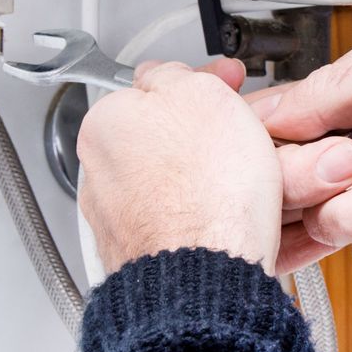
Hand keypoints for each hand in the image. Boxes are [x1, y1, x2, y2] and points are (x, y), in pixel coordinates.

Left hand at [77, 59, 285, 273]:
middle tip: (246, 142)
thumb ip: (177, 75)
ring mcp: (122, 223)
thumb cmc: (204, 192)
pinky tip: (238, 226)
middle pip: (166, 142)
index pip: (153, 89)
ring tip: (250, 191)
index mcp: (105, 125)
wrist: (206, 278)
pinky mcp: (146, 260)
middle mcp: (102, 176)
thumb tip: (168, 74)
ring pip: (180, 190)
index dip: (202, 85)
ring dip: (213, 186)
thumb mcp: (201, 94)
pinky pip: (189, 231)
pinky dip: (213, 226)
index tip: (229, 88)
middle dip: (207, 140)